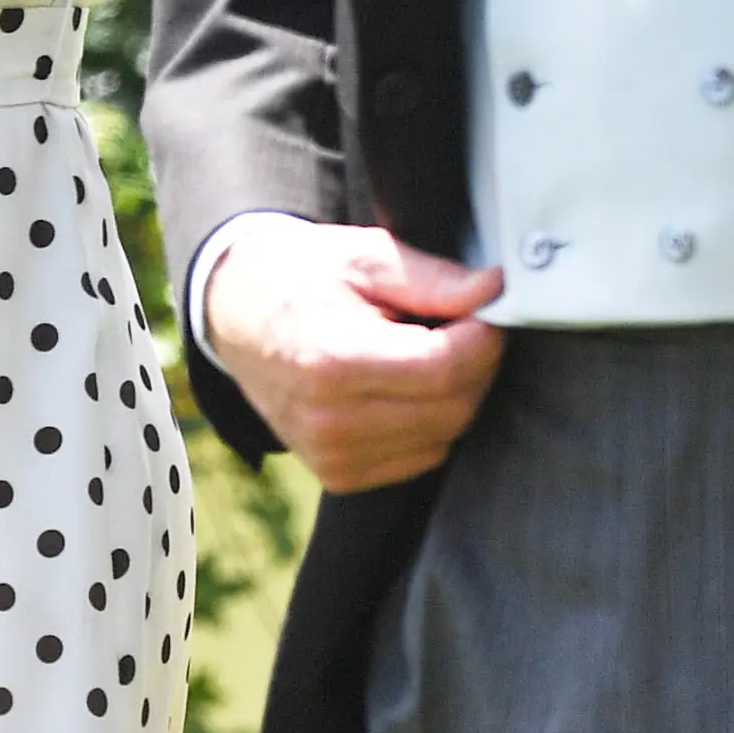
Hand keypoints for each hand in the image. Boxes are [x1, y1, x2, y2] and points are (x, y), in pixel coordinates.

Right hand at [201, 216, 507, 491]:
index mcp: (333, 361)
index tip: (483, 311)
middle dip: (474, 365)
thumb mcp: (363, 257)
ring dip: (453, 395)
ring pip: (445, 435)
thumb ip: (432, 278)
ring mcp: (333, 456)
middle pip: (454, 407)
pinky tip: (401, 388)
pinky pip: (422, 456)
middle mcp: (331, 421)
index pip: (447, 367)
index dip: (483, 337)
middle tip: (458, 327)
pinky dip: (429, 423)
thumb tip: (495, 289)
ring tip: (420, 353)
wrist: (239, 317)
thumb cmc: (302, 279)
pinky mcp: (340, 475)